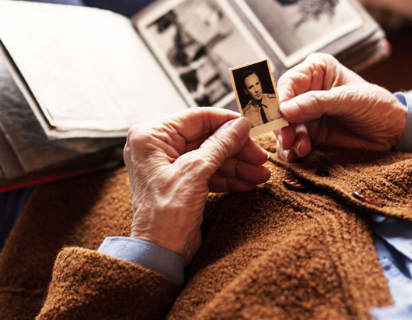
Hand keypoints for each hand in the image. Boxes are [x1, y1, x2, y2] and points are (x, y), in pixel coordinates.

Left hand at [124, 108, 269, 263]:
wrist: (160, 254)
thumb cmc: (164, 215)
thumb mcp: (195, 172)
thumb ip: (220, 145)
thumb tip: (240, 125)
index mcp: (151, 136)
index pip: (197, 118)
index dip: (227, 122)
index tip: (250, 126)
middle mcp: (157, 147)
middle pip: (207, 138)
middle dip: (236, 150)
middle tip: (260, 157)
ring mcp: (169, 165)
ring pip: (211, 156)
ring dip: (237, 166)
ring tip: (260, 174)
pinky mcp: (180, 182)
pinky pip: (208, 172)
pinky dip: (228, 178)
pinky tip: (247, 183)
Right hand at [275, 53, 406, 161]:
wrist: (394, 134)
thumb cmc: (378, 106)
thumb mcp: (349, 100)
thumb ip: (317, 103)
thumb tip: (285, 109)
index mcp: (317, 70)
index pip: (289, 82)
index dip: (281, 99)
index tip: (280, 116)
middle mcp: (308, 90)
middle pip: (282, 107)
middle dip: (282, 124)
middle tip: (287, 139)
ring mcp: (307, 114)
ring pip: (285, 127)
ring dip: (288, 140)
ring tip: (300, 149)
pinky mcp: (310, 134)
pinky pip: (293, 142)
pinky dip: (292, 150)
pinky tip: (298, 155)